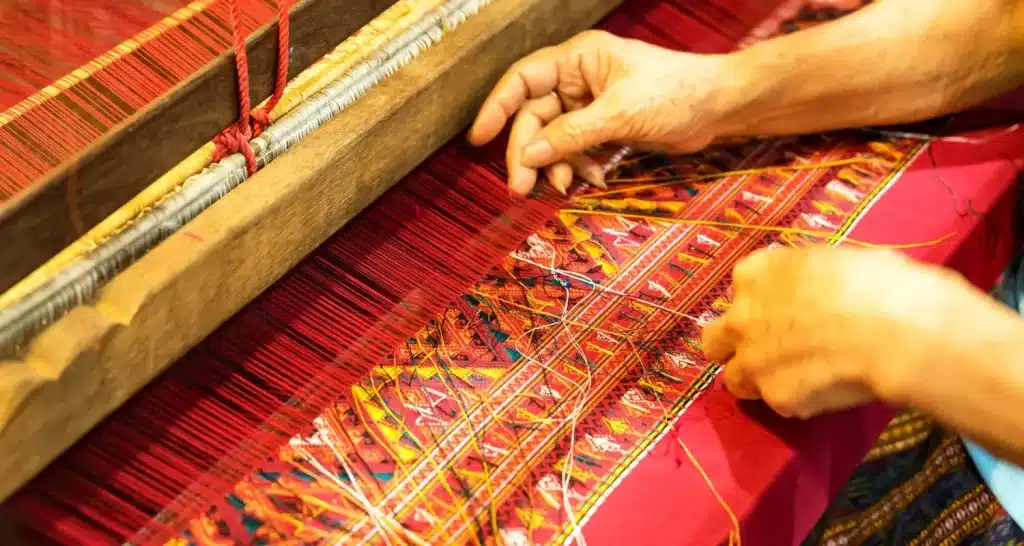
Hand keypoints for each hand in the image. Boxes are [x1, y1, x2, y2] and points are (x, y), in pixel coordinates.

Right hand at [468, 30, 731, 195]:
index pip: (522, 80)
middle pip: (535, 117)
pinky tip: (591, 179)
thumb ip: (571, 135)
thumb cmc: (674, 94)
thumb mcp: (619, 115)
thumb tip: (528, 156)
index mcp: (577, 59)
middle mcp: (578, 79)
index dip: (497, 108)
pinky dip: (579, 166)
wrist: (719, 107)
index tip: (479, 140)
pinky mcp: (605, 127)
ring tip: (561, 188)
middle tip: (520, 189)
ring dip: (555, 165)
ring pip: (554, 138)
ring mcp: (591, 104)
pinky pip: (576, 149)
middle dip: (529, 154)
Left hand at [701, 246, 1001, 419]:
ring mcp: (753, 360)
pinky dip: (800, 400)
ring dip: (759, 380)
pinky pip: (780, 403)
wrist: (897, 328)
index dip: (761, 304)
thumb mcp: (831, 260)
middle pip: (716, 339)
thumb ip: (802, 278)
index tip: (782, 312)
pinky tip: (829, 391)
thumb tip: (815, 288)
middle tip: (768, 353)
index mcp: (755, 273)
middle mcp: (741, 316)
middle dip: (735, 347)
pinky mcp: (775, 397)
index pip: (740, 291)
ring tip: (798, 380)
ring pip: (736, 379)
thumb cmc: (877, 281)